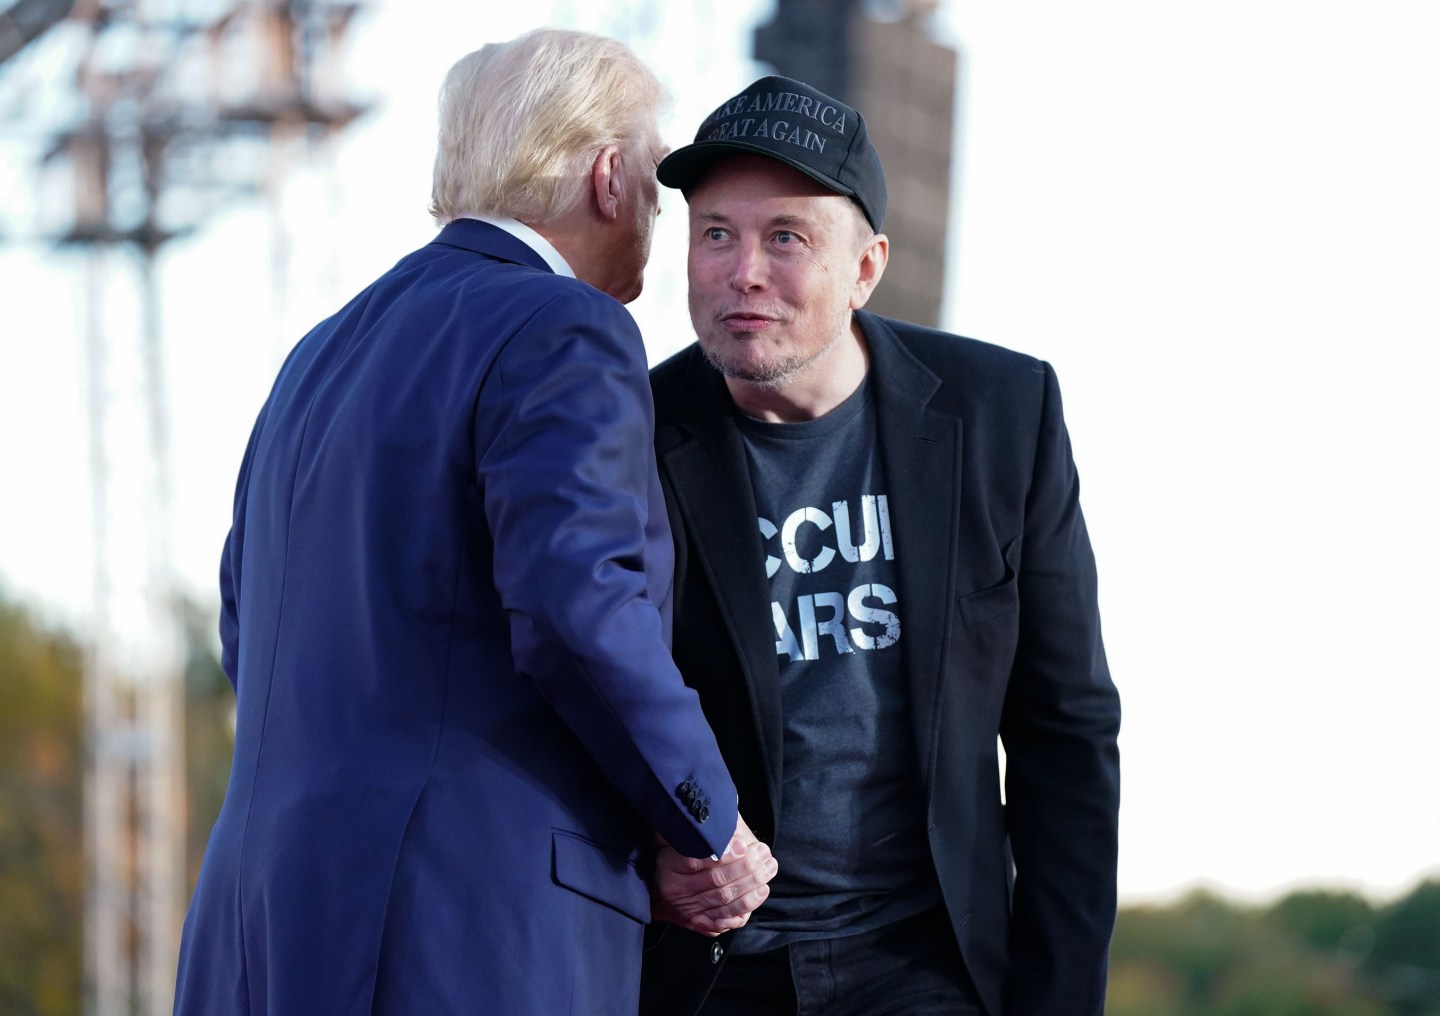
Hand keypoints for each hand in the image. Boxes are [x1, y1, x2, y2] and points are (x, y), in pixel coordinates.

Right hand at [650, 814, 777, 936]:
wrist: (653, 889)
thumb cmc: (671, 856)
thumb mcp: (675, 836)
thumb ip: (697, 827)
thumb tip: (723, 810)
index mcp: (668, 865)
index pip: (696, 861)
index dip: (724, 854)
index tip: (744, 845)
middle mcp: (676, 891)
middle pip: (717, 881)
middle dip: (747, 867)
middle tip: (764, 854)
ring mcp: (687, 910)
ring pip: (725, 900)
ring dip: (752, 885)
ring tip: (768, 868)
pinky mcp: (698, 923)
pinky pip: (725, 919)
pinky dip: (746, 907)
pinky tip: (760, 892)